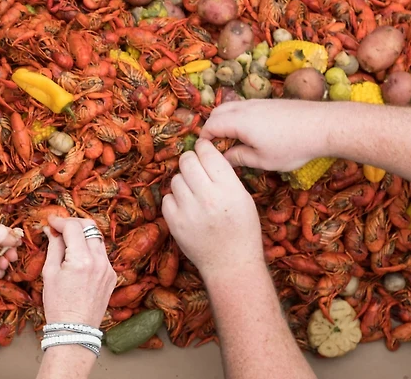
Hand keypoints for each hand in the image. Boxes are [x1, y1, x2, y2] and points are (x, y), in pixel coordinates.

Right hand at [41, 216, 116, 327]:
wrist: (75, 329)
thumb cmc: (58, 304)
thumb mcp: (50, 273)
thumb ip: (53, 247)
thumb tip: (51, 230)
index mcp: (81, 260)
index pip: (73, 227)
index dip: (60, 221)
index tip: (51, 222)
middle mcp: (99, 261)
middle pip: (90, 227)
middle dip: (74, 223)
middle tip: (60, 227)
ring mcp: (108, 268)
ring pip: (97, 239)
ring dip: (83, 235)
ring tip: (68, 241)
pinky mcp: (112, 275)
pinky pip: (101, 254)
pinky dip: (89, 249)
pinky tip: (78, 257)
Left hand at [162, 139, 263, 280]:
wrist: (231, 264)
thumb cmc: (242, 230)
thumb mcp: (243, 199)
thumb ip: (226, 176)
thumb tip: (207, 154)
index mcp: (229, 189)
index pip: (208, 154)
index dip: (203, 147)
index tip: (202, 147)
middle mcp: (208, 197)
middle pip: (187, 161)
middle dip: (190, 160)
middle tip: (194, 166)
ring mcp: (189, 211)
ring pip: (176, 179)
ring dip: (183, 182)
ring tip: (194, 193)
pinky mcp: (174, 223)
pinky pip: (167, 198)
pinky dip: (175, 200)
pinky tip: (186, 207)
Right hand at [200, 100, 334, 171]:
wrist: (324, 126)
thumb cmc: (293, 146)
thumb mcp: (263, 160)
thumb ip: (239, 158)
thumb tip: (224, 159)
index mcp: (238, 121)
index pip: (210, 126)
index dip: (205, 140)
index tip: (209, 153)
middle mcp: (244, 108)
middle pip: (217, 113)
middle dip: (212, 129)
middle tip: (220, 147)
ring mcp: (257, 102)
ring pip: (230, 107)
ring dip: (226, 122)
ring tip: (235, 141)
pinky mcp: (269, 102)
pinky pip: (244, 106)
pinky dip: (238, 117)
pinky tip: (251, 133)